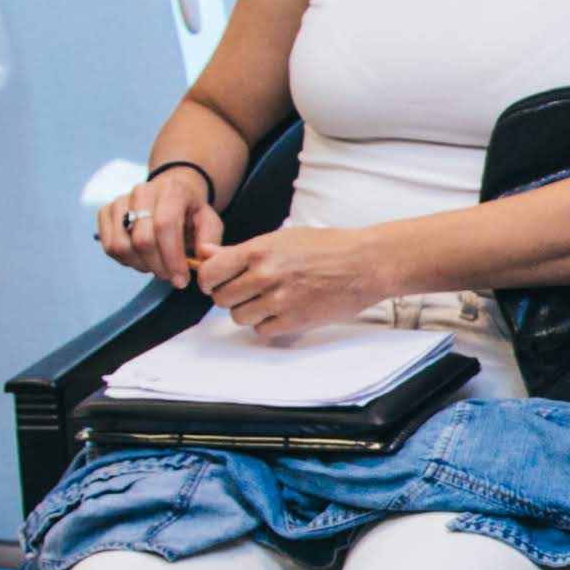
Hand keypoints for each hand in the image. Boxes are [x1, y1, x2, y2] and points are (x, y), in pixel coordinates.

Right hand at [97, 161, 222, 285]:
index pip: (165, 226)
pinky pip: (109, 247)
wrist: (171, 193)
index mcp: (172, 191)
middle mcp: (142, 192)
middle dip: (158, 267)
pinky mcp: (105, 211)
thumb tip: (202, 257)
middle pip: (142, 240)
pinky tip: (142, 258)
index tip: (181, 280)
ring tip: (157, 265)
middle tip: (171, 276)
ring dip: (140, 265)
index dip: (172, 258)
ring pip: (121, 246)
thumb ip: (210, 240)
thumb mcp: (210, 221)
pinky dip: (126, 261)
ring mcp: (120, 201)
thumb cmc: (190, 212)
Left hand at [196, 222, 395, 340]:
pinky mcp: (293, 321)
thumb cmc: (326, 247)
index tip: (216, 281)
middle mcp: (265, 276)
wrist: (364, 264)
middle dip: (230, 295)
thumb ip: (239, 250)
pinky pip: (262, 330)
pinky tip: (281, 310)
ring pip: (239, 317)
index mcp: (259, 250)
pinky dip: (267, 324)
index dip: (209, 279)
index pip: (210, 273)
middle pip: (221, 298)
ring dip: (248, 311)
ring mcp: (279, 301)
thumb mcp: (280, 238)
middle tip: (246, 290)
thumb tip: (205, 255)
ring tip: (267, 300)